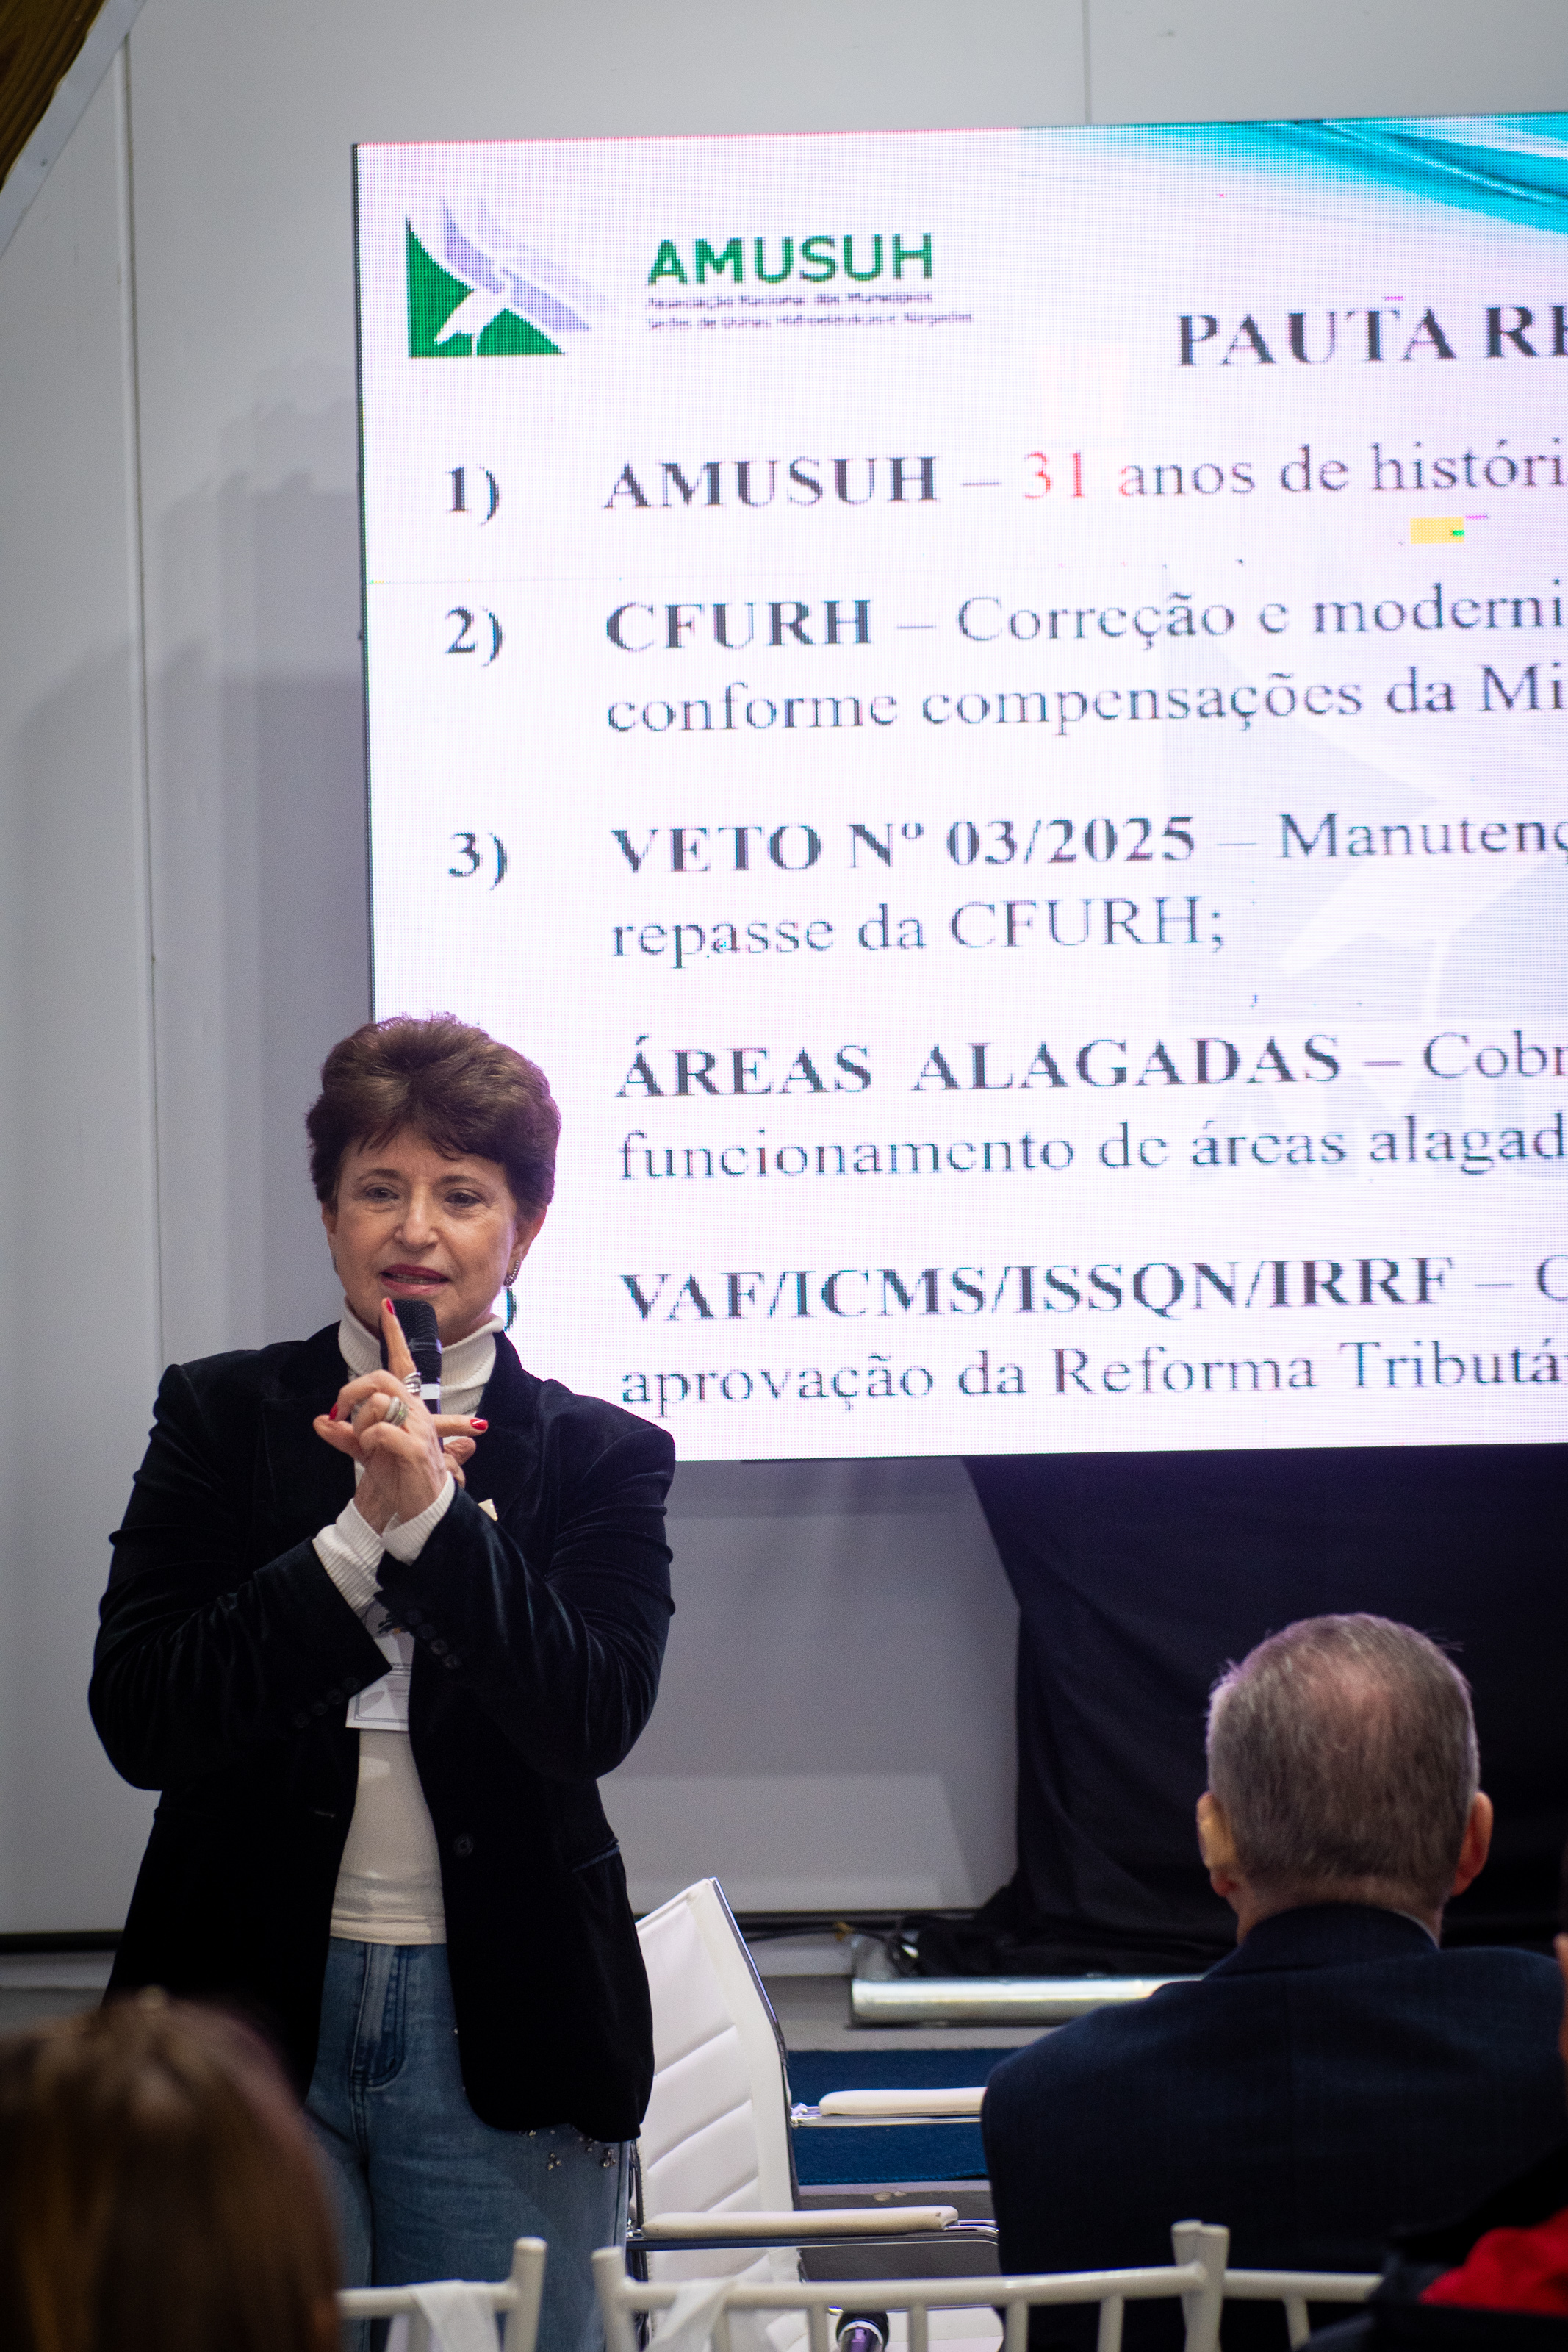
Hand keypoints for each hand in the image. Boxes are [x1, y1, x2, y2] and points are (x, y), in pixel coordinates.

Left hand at [313, 1298, 484, 1532]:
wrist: (419, 1510)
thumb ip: (343, 1435)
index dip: (396, 1335)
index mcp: (408, 1408)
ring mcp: (419, 1429)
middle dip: (353, 1390)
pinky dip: (367, 1440)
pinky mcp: (415, 1449)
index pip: (403, 1363)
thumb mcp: (365, 1452)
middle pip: (381, 1378)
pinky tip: (372, 1453)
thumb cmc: (397, 1476)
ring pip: (379, 1403)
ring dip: (360, 1423)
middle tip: (339, 1411)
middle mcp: (417, 1412)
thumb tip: (318, 1420)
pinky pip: (381, 1430)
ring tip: (364, 1444)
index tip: (388, 1308)